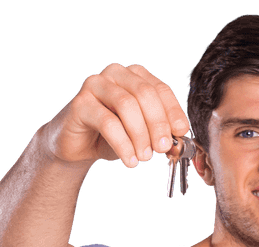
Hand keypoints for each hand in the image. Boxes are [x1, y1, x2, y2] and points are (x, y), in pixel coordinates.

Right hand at [43, 63, 189, 168]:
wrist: (78, 146)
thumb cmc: (112, 137)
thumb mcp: (141, 134)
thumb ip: (158, 133)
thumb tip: (177, 141)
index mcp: (134, 76)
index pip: (160, 89)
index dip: (173, 112)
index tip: (180, 133)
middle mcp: (115, 74)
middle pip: (144, 94)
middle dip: (157, 124)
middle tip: (162, 149)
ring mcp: (96, 85)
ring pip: (126, 105)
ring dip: (140, 135)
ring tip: (144, 158)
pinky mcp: (81, 103)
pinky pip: (107, 123)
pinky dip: (123, 144)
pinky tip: (130, 160)